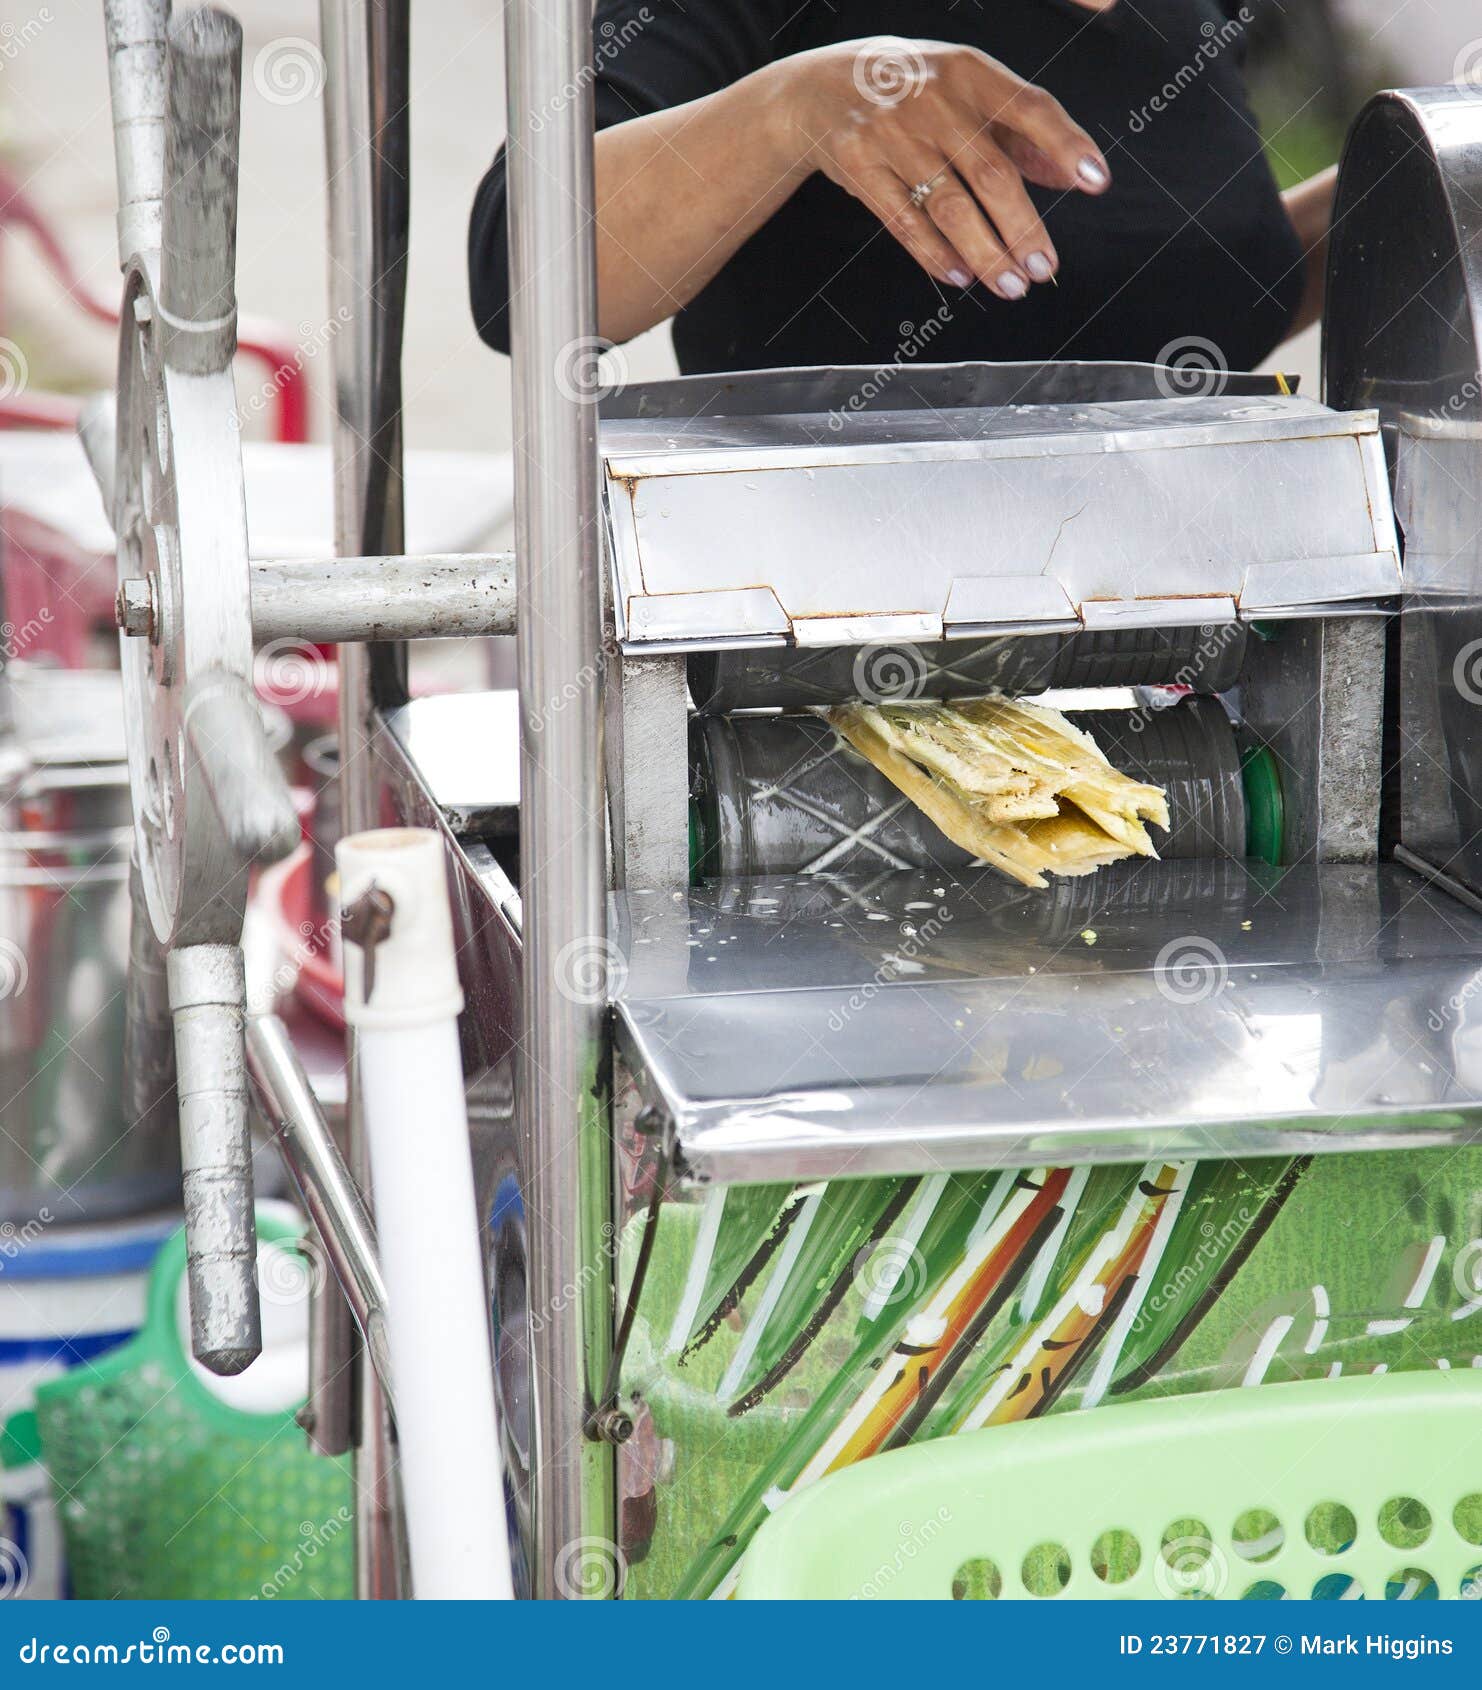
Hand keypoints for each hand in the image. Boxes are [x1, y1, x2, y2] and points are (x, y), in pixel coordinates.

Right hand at [776, 37, 1111, 300]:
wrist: (820, 88)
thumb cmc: (910, 90)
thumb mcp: (966, 91)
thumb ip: (1018, 131)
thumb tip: (1072, 175)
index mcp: (970, 73)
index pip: (1030, 108)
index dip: (1066, 145)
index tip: (1095, 181)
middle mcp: (934, 100)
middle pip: (991, 173)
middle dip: (1024, 229)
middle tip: (1044, 268)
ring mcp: (893, 135)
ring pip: (950, 206)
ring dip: (986, 254)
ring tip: (1011, 286)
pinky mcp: (860, 167)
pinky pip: (904, 222)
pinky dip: (935, 254)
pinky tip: (961, 277)